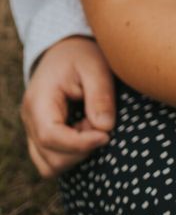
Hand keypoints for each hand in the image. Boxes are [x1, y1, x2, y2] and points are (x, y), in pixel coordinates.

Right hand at [21, 36, 114, 177]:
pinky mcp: (42, 134)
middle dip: (82, 148)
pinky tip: (86, 131)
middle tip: (101, 124)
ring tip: (92, 126)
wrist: (66, 49)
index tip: (107, 135)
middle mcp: (30, 119)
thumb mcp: (95, 67)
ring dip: (77, 154)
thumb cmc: (82, 55)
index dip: (80, 143)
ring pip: (49, 165)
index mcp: (39, 101)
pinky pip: (52, 159)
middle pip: (51, 158)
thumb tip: (105, 128)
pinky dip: (72, 154)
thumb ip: (101, 96)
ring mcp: (33, 129)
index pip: (51, 137)